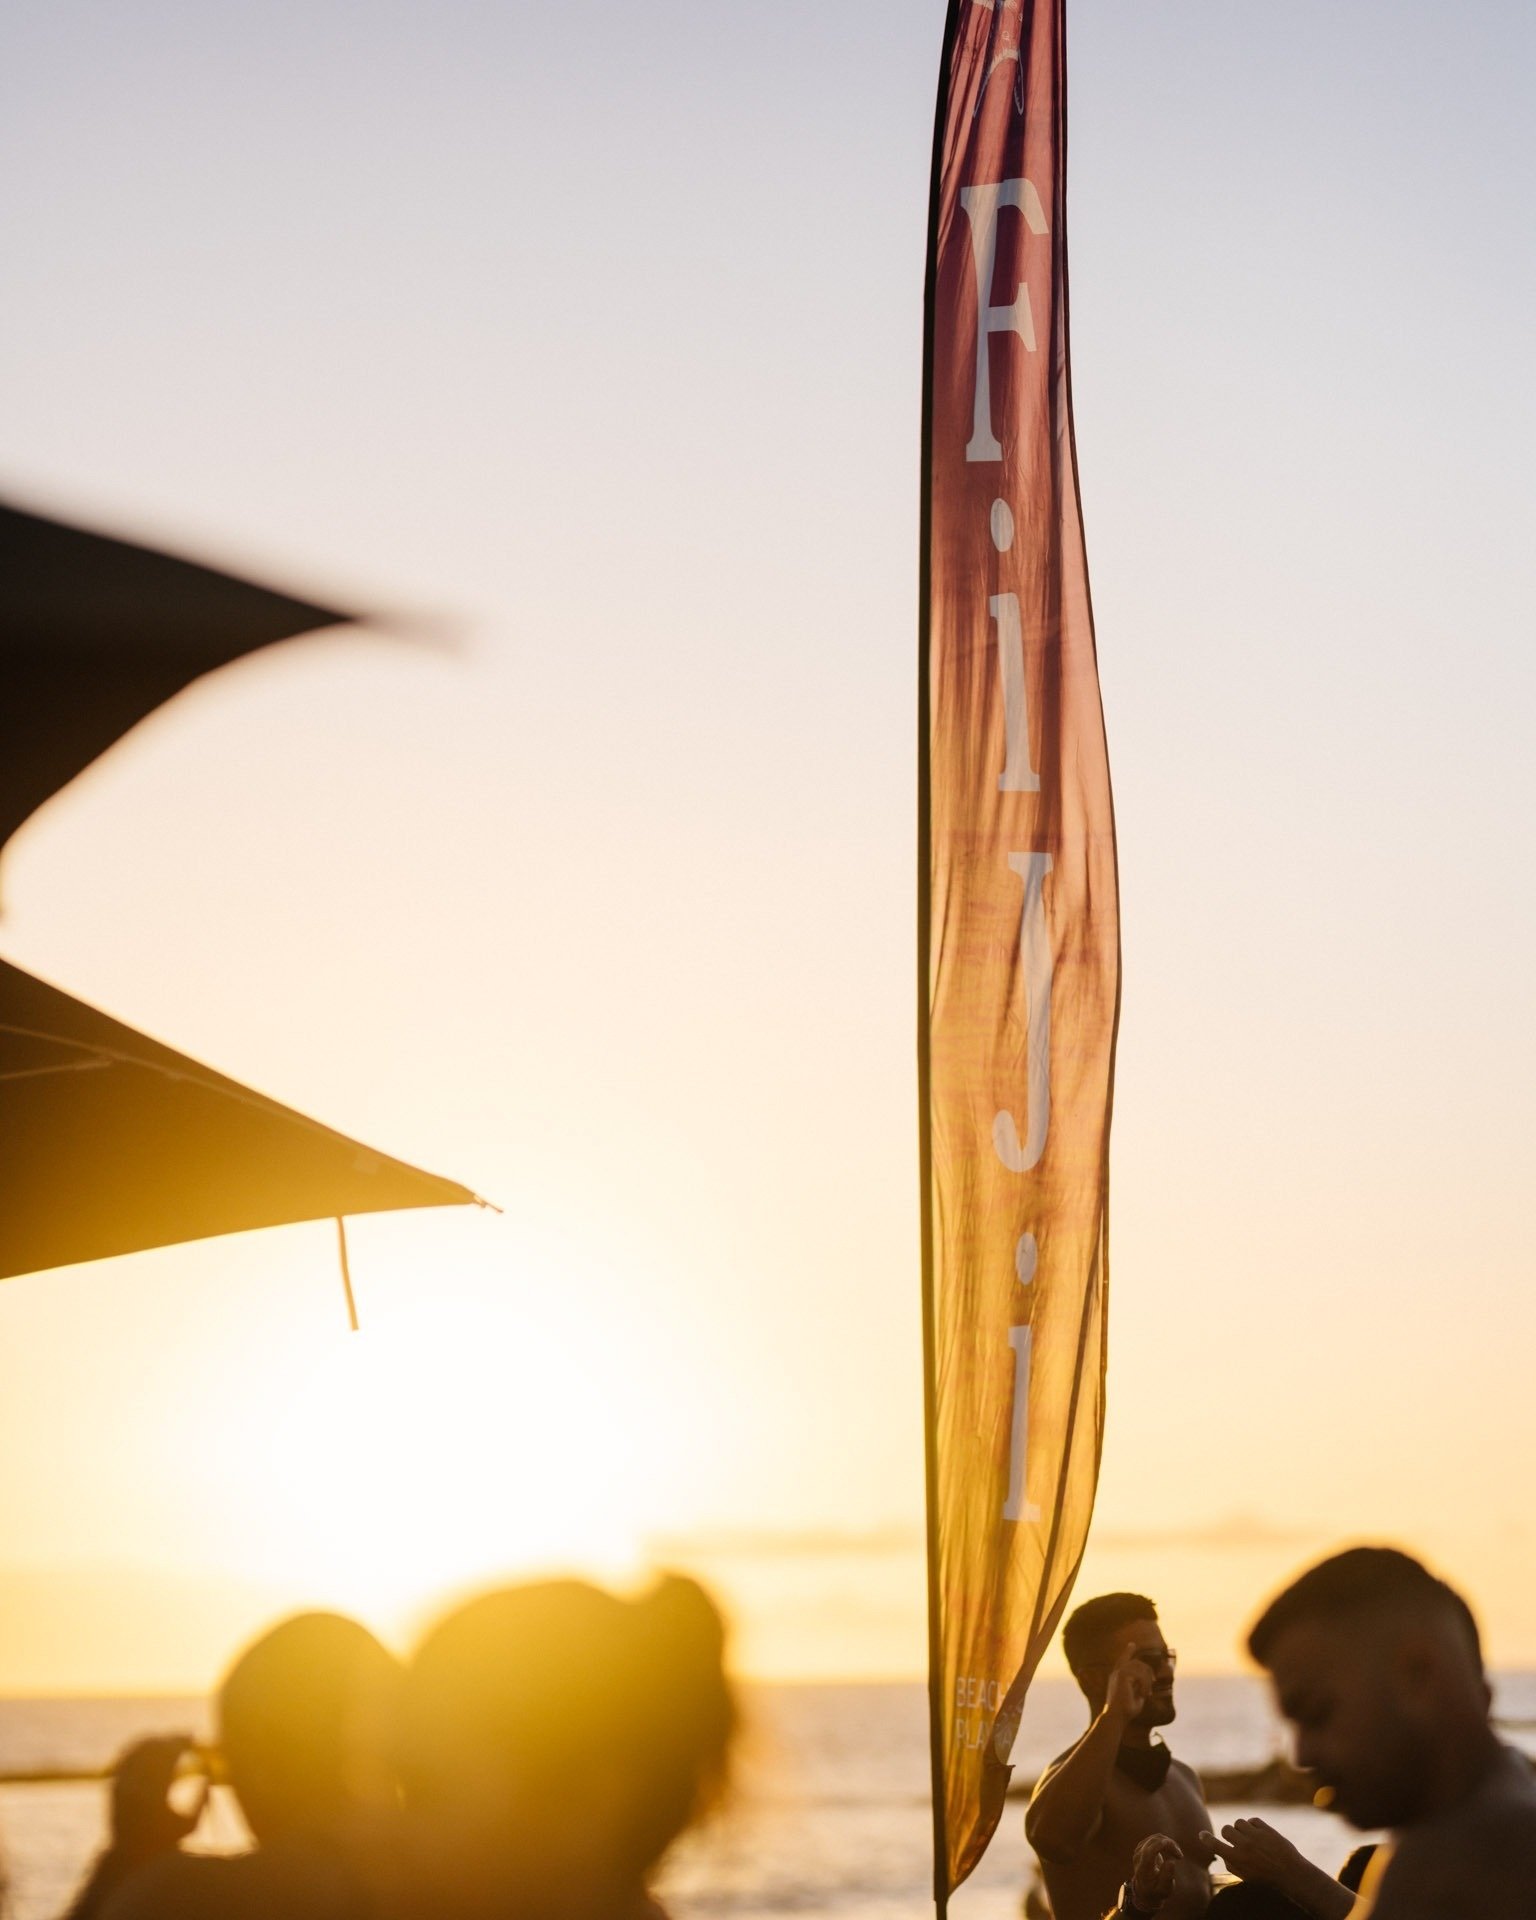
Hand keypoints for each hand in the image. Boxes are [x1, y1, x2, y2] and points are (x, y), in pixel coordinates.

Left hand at [107, 1736, 207, 1862]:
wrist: (127, 1855)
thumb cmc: (163, 1841)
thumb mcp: (189, 1825)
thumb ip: (201, 1800)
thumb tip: (207, 1775)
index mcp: (155, 1795)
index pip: (169, 1756)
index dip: (182, 1742)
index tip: (193, 1738)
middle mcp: (135, 1788)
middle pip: (153, 1749)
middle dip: (170, 1738)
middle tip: (184, 1736)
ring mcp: (121, 1786)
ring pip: (137, 1749)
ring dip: (155, 1740)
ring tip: (169, 1739)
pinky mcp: (113, 1786)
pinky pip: (125, 1757)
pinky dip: (138, 1747)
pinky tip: (151, 1745)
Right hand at [1105, 1644, 1154, 1726]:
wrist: (1117, 1717)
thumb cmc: (1126, 1711)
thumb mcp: (1136, 1697)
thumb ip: (1140, 1687)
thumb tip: (1149, 1682)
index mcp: (1118, 1677)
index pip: (1123, 1660)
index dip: (1128, 1651)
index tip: (1132, 1644)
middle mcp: (1116, 1673)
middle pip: (1136, 1662)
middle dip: (1147, 1671)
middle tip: (1153, 1682)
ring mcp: (1118, 1672)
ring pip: (1139, 1666)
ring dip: (1147, 1680)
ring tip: (1147, 1694)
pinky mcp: (1122, 1675)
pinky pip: (1139, 1674)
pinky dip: (1145, 1685)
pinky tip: (1144, 1695)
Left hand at [1129, 1833, 1182, 1911]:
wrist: (1146, 1891)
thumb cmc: (1157, 1891)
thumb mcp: (1164, 1889)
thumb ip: (1167, 1877)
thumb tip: (1171, 1862)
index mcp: (1142, 1869)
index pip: (1148, 1853)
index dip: (1158, 1845)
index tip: (1171, 1844)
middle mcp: (1138, 1857)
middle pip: (1152, 1843)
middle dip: (1168, 1845)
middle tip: (1180, 1856)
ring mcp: (1139, 1850)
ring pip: (1155, 1838)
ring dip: (1168, 1843)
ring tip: (1177, 1854)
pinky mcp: (1142, 1847)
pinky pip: (1155, 1838)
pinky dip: (1165, 1842)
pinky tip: (1171, 1850)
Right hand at [1200, 1819, 1305, 1895]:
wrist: (1291, 1874)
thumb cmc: (1267, 1880)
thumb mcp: (1246, 1878)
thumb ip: (1232, 1865)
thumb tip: (1222, 1852)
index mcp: (1236, 1859)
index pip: (1215, 1845)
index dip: (1206, 1839)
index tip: (1202, 1835)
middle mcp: (1243, 1845)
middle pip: (1226, 1829)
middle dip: (1229, 1834)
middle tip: (1236, 1840)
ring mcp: (1255, 1835)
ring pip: (1239, 1822)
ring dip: (1242, 1829)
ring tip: (1250, 1838)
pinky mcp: (1266, 1829)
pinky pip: (1253, 1820)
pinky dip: (1254, 1826)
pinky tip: (1261, 1835)